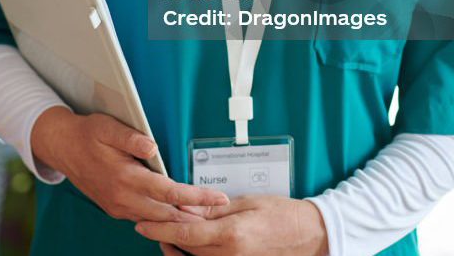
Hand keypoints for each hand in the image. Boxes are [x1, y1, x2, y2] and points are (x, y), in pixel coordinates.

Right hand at [30, 107, 229, 223]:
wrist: (62, 148)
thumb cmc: (87, 134)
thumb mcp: (107, 127)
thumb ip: (131, 137)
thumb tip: (152, 146)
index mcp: (124, 178)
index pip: (169, 193)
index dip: (196, 196)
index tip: (217, 197)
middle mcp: (122, 198)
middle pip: (167, 214)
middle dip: (195, 214)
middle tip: (219, 209)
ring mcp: (118, 207)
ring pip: (156, 220)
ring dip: (180, 219)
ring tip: (205, 212)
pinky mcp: (116, 208)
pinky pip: (144, 218)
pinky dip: (163, 218)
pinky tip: (177, 213)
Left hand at [133, 194, 327, 255]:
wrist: (311, 237)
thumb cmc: (284, 215)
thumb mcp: (247, 203)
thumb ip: (215, 208)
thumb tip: (188, 206)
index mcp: (230, 235)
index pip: (185, 232)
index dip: (160, 228)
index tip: (142, 223)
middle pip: (185, 247)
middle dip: (164, 235)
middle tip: (149, 220)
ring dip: (177, 246)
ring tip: (164, 232)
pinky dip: (194, 254)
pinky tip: (187, 244)